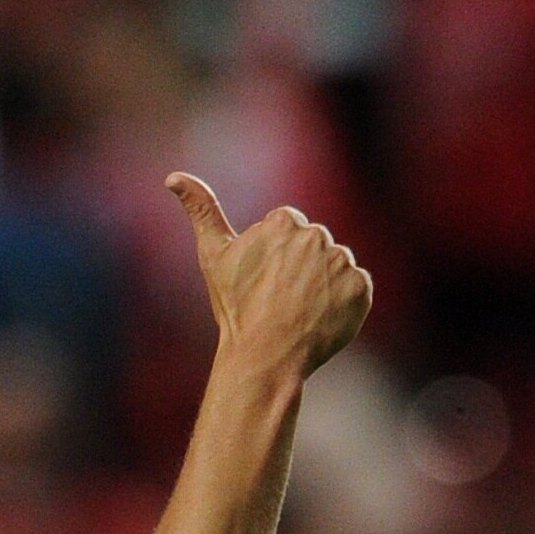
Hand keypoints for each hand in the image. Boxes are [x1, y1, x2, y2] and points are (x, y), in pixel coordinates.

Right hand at [166, 173, 371, 377]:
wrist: (265, 356)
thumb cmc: (236, 307)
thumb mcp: (214, 255)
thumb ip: (200, 210)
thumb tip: (173, 176)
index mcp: (284, 221)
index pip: (287, 228)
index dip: (273, 256)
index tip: (263, 279)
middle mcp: (317, 235)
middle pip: (313, 246)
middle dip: (300, 267)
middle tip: (280, 298)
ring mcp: (342, 262)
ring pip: (334, 266)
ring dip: (322, 284)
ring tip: (300, 310)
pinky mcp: (361, 288)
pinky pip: (356, 288)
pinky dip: (344, 302)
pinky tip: (321, 318)